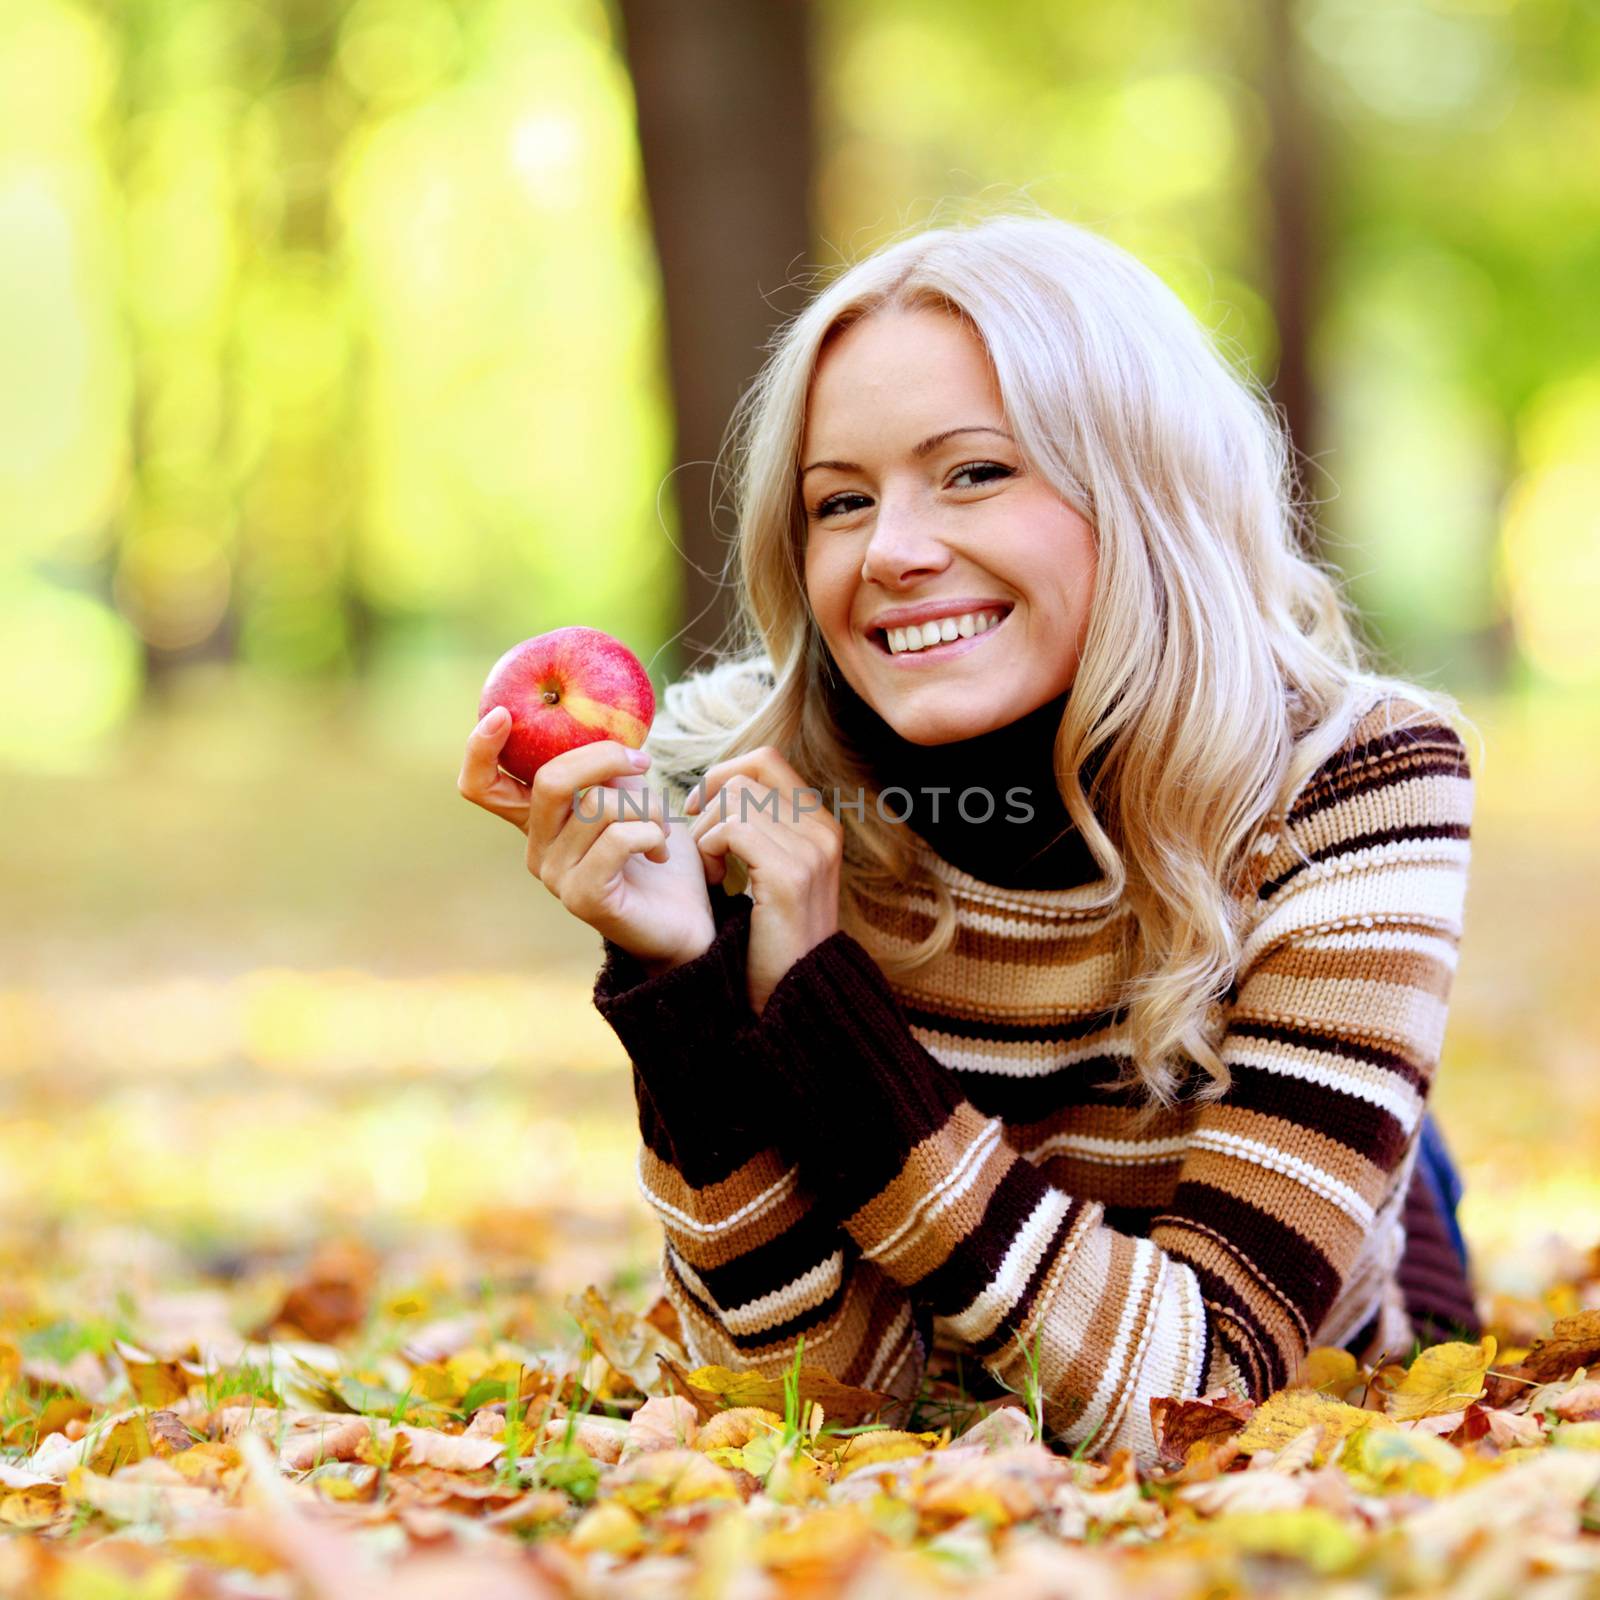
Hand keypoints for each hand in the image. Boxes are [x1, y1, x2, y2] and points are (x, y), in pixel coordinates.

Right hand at [457, 707, 714, 971]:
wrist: (687, 920)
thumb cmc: (658, 854)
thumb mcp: (630, 798)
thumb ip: (606, 769)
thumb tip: (602, 722)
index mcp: (538, 820)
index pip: (480, 785)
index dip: (479, 749)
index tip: (504, 714)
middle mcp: (536, 848)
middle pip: (550, 781)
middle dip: (603, 758)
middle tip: (642, 762)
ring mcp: (555, 876)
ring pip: (597, 808)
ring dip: (646, 807)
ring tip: (662, 827)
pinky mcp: (583, 898)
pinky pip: (617, 840)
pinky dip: (651, 834)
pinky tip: (661, 851)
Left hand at [684, 746, 841, 1015]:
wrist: (793, 992)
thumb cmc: (772, 934)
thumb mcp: (775, 871)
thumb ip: (762, 828)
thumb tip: (719, 788)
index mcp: (821, 824)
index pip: (766, 761)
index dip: (724, 774)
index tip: (700, 809)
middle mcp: (823, 830)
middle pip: (748, 775)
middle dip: (710, 803)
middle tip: (700, 844)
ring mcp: (811, 851)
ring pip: (735, 800)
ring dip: (706, 832)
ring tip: (711, 871)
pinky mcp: (790, 875)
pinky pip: (732, 830)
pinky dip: (709, 849)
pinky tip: (715, 881)